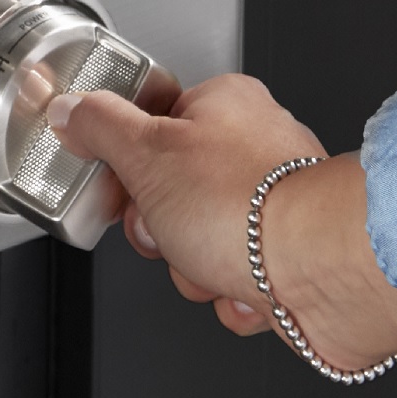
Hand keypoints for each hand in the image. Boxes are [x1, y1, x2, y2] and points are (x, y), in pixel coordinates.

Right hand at [47, 73, 396, 376]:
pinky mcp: (298, 252)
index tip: (121, 188)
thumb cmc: (248, 206)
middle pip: (170, 192)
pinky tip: (247, 287)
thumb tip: (71, 108)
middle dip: (162, 230)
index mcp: (225, 104)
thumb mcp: (142, 151)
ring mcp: (280, 203)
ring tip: (216, 263)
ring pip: (202, 241)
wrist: (325, 268)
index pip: (150, 127)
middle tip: (169, 228)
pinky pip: (242, 277)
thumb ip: (98, 124)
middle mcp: (259, 147)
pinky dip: (237, 293)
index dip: (125, 166)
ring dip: (196, 268)